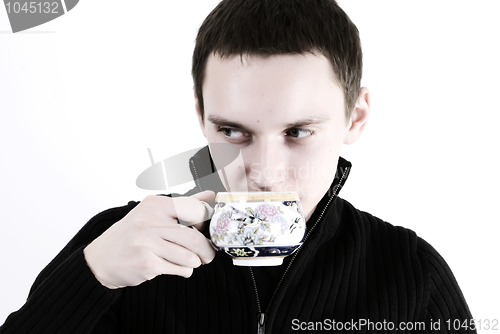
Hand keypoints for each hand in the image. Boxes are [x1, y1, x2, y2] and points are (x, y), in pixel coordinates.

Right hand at [83, 191, 215, 288]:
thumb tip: (212, 196)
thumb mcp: (154, 212)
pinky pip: (179, 269)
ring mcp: (147, 243)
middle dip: (207, 250)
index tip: (208, 231)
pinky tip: (175, 267)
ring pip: (190, 257)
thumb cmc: (132, 234)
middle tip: (207, 255)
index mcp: (156, 204)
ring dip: (195, 262)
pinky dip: (183, 271)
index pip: (196, 210)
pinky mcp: (146, 263)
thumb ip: (185, 204)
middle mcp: (150, 220)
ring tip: (190, 261)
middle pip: (195, 238)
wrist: (101, 258)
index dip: (208, 223)